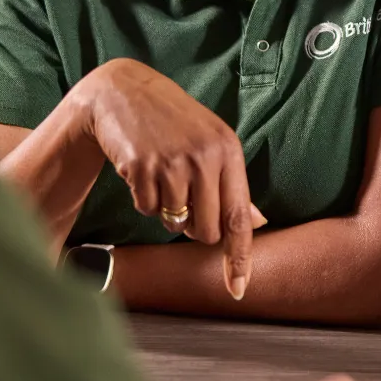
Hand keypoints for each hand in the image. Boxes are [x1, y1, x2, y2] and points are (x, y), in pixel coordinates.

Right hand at [71, 58, 263, 298]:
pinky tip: (142, 169)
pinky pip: (147, 210)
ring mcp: (172, 162)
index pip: (238, 216)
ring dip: (167, 209)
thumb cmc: (171, 118)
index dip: (239, 256)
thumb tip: (258, 221)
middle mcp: (204, 156)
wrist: (122, 91)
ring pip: (175, 223)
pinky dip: (143, 198)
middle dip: (194, 226)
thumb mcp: (209, 139)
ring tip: (161, 173)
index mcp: (227, 149)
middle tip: (183, 195)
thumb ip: (231, 181)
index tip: (238, 288)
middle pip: (207, 230)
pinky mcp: (142, 167)